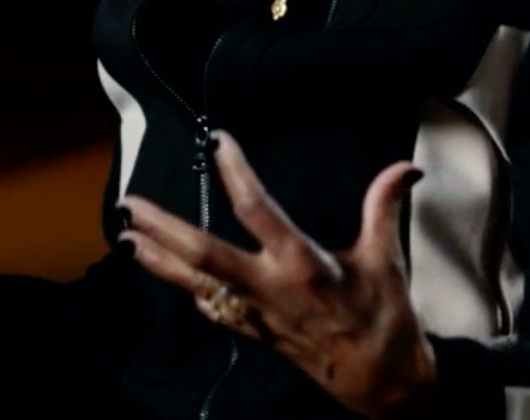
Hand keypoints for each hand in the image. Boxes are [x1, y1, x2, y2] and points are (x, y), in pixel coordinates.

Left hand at [120, 132, 435, 419]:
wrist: (384, 388)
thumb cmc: (385, 321)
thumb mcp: (388, 260)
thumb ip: (384, 208)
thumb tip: (404, 169)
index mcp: (302, 264)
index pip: (257, 209)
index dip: (235, 172)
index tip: (219, 141)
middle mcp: (269, 288)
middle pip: (204, 253)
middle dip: (163, 228)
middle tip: (131, 204)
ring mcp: (256, 313)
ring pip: (195, 283)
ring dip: (158, 260)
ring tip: (126, 238)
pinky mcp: (253, 333)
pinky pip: (209, 307)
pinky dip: (185, 286)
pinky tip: (166, 273)